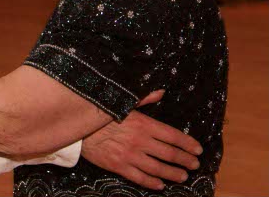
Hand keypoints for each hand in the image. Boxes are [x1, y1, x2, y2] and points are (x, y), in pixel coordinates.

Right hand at [82, 93, 201, 190]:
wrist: (79, 126)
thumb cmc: (102, 113)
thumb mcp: (124, 102)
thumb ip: (144, 99)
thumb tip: (161, 92)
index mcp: (143, 124)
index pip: (172, 135)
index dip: (187, 143)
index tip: (197, 149)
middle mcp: (140, 141)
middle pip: (169, 154)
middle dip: (185, 160)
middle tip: (194, 164)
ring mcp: (131, 156)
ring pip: (158, 169)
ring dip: (173, 174)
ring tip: (182, 176)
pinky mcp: (120, 166)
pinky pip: (141, 178)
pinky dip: (153, 183)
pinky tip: (160, 184)